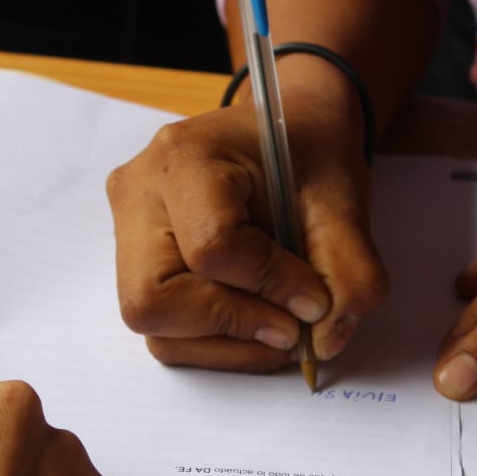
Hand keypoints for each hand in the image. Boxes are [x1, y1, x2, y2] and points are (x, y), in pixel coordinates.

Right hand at [106, 81, 387, 371]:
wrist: (288, 131)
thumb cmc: (310, 155)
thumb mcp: (345, 204)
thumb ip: (349, 274)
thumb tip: (323, 344)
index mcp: (186, 156)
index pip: (212, 247)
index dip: (271, 287)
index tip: (317, 301)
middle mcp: (139, 193)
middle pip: (154, 299)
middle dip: (232, 326)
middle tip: (292, 329)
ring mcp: (128, 229)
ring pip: (154, 327)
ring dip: (227, 344)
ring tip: (282, 328)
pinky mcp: (136, 262)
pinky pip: (163, 330)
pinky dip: (216, 343)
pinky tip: (258, 323)